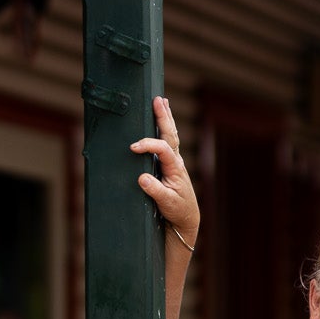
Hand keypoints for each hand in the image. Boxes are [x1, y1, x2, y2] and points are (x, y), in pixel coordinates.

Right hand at [130, 96, 199, 249]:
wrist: (186, 218)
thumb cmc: (177, 210)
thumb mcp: (166, 203)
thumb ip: (155, 190)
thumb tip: (141, 178)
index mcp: (176, 168)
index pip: (163, 149)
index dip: (148, 145)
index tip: (133, 148)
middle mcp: (176, 161)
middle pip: (170, 134)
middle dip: (163, 117)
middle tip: (158, 100)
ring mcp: (174, 162)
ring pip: (170, 135)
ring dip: (165, 118)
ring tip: (162, 101)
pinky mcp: (169, 165)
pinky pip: (167, 142)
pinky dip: (164, 129)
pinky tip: (162, 120)